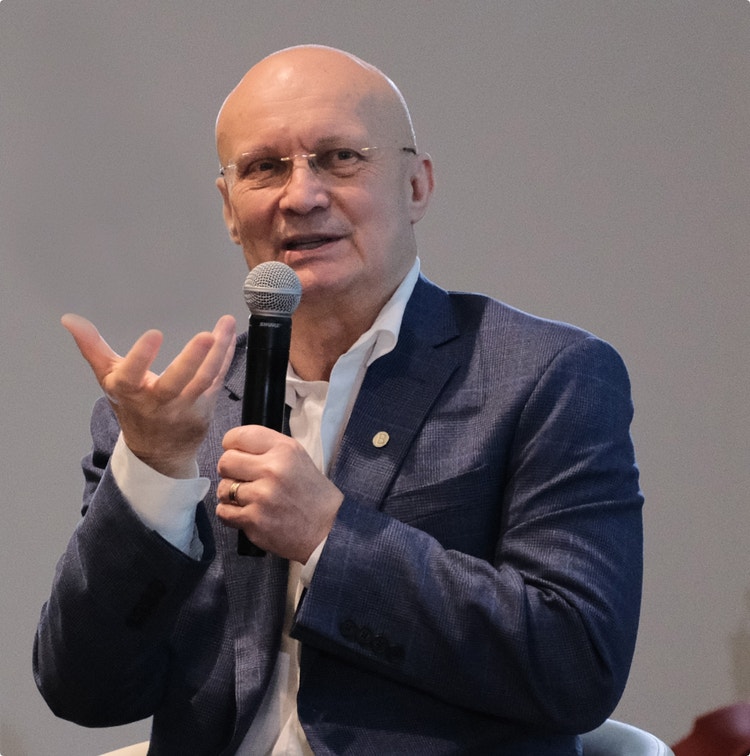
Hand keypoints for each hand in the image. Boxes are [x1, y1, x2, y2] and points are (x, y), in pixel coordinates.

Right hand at [62, 313, 235, 477]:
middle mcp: (158, 403)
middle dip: (191, 360)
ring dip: (218, 353)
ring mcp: (185, 407)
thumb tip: (70, 319)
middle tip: (205, 337)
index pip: (132, 376)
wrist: (158, 452)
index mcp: (130, 392)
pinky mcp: (205, 407)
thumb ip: (92, 347)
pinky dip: (225, 357)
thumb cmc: (132, 407)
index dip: (141, 357)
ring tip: (225, 327)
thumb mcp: (109, 378)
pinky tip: (229, 333)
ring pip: (204, 381)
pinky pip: (218, 379)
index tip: (154, 334)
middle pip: (176, 383)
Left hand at [216, 425, 343, 562]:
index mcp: (283, 450)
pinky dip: (231, 513)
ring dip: (231, 495)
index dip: (232, 445)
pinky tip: (247, 512)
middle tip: (242, 478)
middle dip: (230, 470)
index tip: (236, 453)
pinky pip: (223, 512)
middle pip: (225, 462)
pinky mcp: (254, 520)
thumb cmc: (309, 491)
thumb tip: (233, 447)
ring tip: (249, 498)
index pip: (238, 436)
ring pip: (222, 489)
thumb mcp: (297, 456)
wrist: (325, 527)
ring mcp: (261, 496)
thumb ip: (267, 447)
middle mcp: (271, 470)